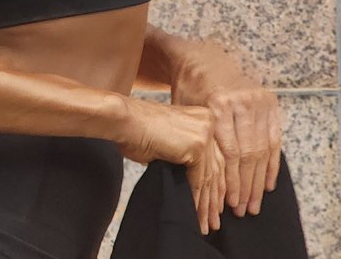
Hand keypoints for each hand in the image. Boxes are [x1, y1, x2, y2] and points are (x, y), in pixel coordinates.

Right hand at [117, 98, 225, 234]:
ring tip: (204, 224)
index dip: (217, 185)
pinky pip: (199, 180)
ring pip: (209, 177)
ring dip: (206, 205)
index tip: (217, 206)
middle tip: (213, 221)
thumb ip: (187, 152)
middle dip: (214, 198)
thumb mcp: (170, 139)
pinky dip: (196, 200)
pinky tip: (194, 214)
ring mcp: (203, 133)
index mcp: (202, 117)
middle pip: (216, 168)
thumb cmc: (137, 129)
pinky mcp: (197, 145)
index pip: (215, 157)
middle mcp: (207, 122)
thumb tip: (198, 181)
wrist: (123, 121)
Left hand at [169, 42, 281, 217]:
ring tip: (255, 203)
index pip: (230, 151)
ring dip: (259, 181)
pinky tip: (268, 184)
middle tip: (244, 209)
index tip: (230, 202)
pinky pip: (275, 140)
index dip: (232, 179)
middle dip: (246, 186)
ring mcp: (259, 101)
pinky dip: (272, 164)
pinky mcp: (271, 103)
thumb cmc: (189, 88)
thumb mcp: (185, 109)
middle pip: (249, 154)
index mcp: (219, 103)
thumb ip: (196, 138)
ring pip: (263, 150)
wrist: (202, 59)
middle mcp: (243, 102)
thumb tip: (200, 178)